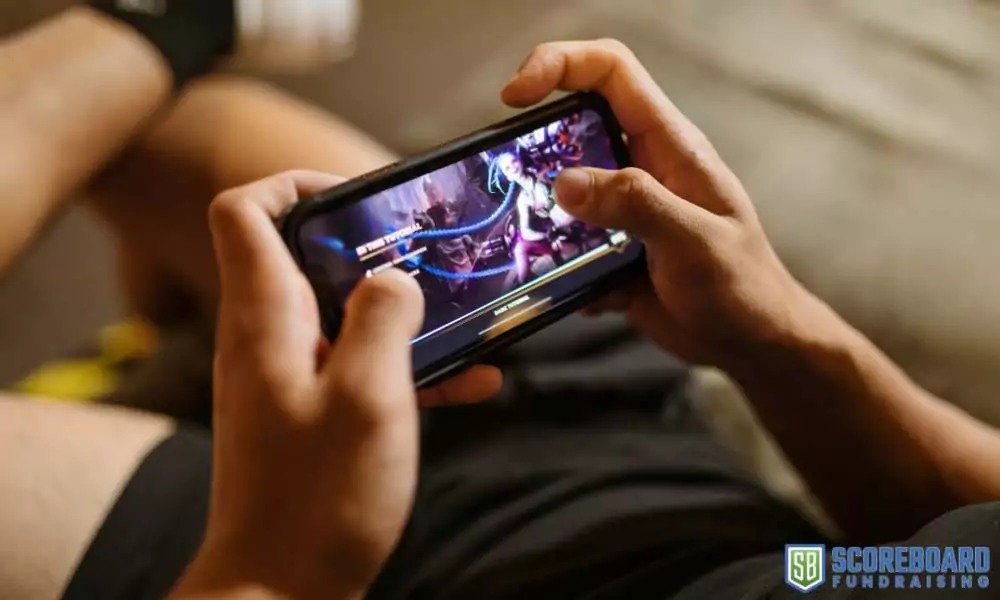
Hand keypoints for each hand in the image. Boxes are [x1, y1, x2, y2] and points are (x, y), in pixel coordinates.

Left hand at [175, 171, 500, 599]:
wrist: (279, 592)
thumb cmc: (319, 499)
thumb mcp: (368, 397)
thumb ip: (383, 319)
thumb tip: (394, 277)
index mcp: (267, 317)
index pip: (245, 209)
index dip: (297, 184)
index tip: (361, 200)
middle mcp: (268, 337)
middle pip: (304, 254)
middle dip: (371, 246)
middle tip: (431, 254)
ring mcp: (288, 376)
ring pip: (343, 312)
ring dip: (402, 310)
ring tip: (467, 316)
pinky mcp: (309, 413)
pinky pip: (358, 366)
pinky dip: (407, 365)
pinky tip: (475, 383)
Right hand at [502, 40, 818, 367]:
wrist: (750, 343)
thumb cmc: (741, 287)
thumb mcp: (694, 242)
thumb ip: (636, 204)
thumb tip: (565, 183)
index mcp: (668, 145)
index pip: (610, 71)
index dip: (559, 64)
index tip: (515, 95)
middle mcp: (641, 166)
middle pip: (574, 124)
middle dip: (534, 145)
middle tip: (507, 177)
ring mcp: (622, 208)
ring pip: (561, 188)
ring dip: (538, 213)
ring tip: (529, 244)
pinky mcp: (609, 249)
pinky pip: (566, 241)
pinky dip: (555, 262)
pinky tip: (571, 291)